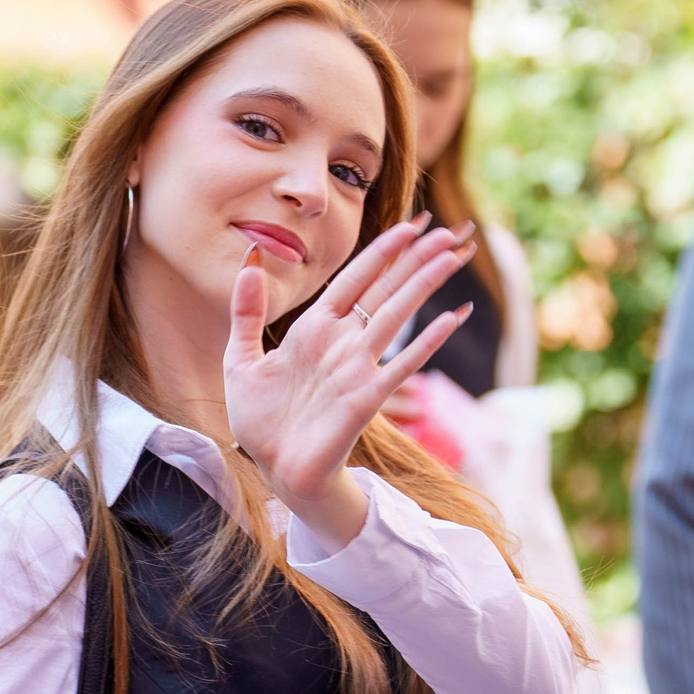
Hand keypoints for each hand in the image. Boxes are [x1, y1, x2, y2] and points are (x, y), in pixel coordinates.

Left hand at [225, 212, 475, 550]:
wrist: (273, 469)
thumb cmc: (260, 420)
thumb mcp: (239, 359)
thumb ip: (245, 311)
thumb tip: (252, 260)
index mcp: (314, 329)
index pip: (355, 279)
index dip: (382, 251)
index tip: (411, 225)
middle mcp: (342, 343)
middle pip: (386, 290)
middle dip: (417, 259)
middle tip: (451, 231)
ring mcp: (357, 369)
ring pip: (396, 316)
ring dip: (425, 284)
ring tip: (454, 256)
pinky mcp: (365, 399)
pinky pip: (400, 364)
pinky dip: (427, 342)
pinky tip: (453, 318)